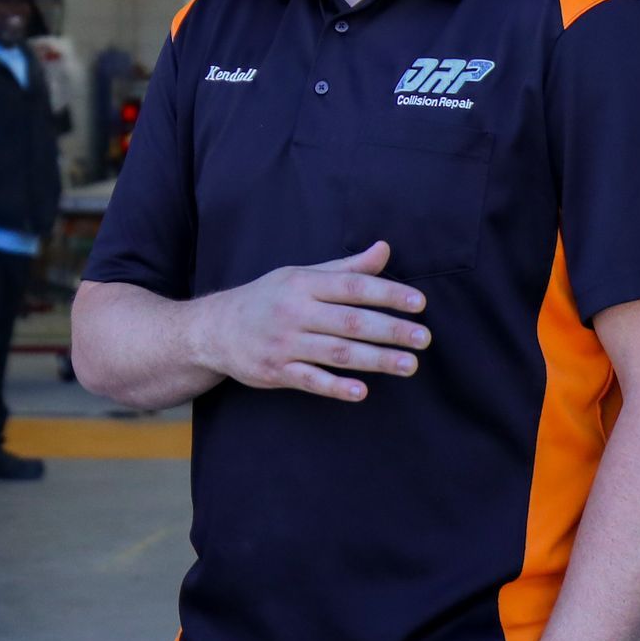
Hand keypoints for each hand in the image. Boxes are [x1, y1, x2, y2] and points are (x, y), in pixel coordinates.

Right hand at [194, 241, 429, 401]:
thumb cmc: (269, 298)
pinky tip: (363, 391)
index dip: (388, 293)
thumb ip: (347, 268)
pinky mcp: (276, 372)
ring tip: (409, 365)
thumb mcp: (303, 275)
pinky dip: (336, 386)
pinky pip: (310, 380)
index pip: (353, 286)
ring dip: (376, 360)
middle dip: (391, 330)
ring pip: (337, 353)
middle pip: (351, 322)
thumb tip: (385, 249)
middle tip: (424, 339)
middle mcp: (295, 312)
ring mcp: (284, 344)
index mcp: (304, 284)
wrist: (215, 329)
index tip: (419, 303)